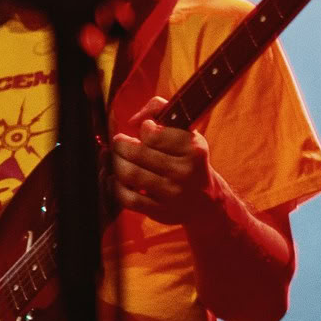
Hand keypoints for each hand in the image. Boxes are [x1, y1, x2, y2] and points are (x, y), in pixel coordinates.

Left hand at [109, 97, 216, 224]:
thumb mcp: (185, 132)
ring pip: (129, 174)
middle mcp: (184, 171)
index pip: (153, 133)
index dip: (143, 129)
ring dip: (116, 164)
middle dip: (121, 146)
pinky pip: (127, 198)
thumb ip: (159, 109)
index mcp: (193, 148)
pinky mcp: (160, 211)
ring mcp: (172, 193)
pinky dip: (115, 187)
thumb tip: (133, 121)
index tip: (143, 131)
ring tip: (116, 158)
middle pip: (137, 153)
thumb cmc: (187, 159)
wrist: (206, 200)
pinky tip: (116, 179)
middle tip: (119, 143)